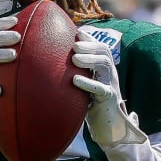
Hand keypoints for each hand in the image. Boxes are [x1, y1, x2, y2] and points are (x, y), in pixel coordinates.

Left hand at [72, 30, 145, 145]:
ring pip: (106, 66)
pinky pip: (101, 89)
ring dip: (90, 59)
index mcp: (103, 68)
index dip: (89, 38)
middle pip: (104, 52)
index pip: (100, 47)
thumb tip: (49, 61)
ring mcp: (111, 86)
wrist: (107, 128)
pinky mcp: (109, 100)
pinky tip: (75, 80)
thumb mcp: (83, 85)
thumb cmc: (91, 104)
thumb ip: (74, 72)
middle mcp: (109, 74)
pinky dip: (88, 83)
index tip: (76, 32)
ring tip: (75, 58)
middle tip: (74, 46)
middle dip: (90, 45)